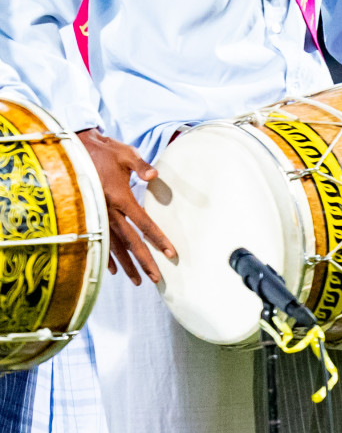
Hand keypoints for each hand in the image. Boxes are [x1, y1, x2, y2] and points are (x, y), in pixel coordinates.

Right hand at [80, 128, 175, 285]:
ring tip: (138, 281)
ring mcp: (98, 216)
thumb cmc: (107, 152)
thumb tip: (154, 175)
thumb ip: (141, 166)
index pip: (143, 224)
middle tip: (157, 279)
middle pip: (130, 242)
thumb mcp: (126, 154)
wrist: (79, 151)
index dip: (157, 239)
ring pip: (114, 247)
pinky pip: (99, 242)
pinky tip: (115, 271)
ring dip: (127, 265)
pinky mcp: (90, 217)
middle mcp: (109, 212)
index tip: (171, 253)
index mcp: (121, 198)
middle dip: (144, 261)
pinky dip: (107, 257)